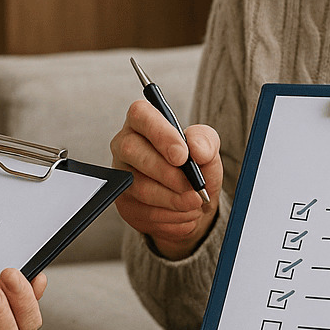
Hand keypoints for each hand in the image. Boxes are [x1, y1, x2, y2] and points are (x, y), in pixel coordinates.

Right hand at [110, 100, 223, 259]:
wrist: (193, 200)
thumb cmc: (196, 166)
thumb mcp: (208, 148)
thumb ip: (205, 141)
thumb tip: (196, 148)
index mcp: (144, 121)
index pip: (140, 115)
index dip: (160, 134)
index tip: (182, 155)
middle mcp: (125, 143)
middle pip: (132, 151)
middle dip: (167, 172)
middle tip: (193, 187)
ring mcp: (121, 174)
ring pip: (139, 186)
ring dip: (173, 198)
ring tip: (195, 201)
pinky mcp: (123, 201)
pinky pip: (143, 211)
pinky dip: (170, 215)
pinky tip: (183, 211)